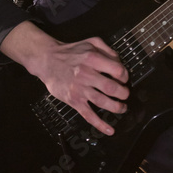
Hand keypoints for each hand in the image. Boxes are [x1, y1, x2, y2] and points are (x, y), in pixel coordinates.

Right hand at [0, 22, 127, 135]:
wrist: (47, 60)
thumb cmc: (72, 51)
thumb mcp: (91, 42)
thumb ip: (108, 50)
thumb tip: (120, 63)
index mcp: (92, 59)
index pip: (116, 70)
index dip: (125, 75)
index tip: (124, 78)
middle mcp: (86, 74)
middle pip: (111, 87)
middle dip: (123, 93)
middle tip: (125, 94)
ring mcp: (79, 89)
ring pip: (102, 101)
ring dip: (116, 107)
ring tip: (123, 108)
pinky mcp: (73, 100)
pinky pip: (88, 114)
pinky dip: (100, 124)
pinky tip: (110, 130)